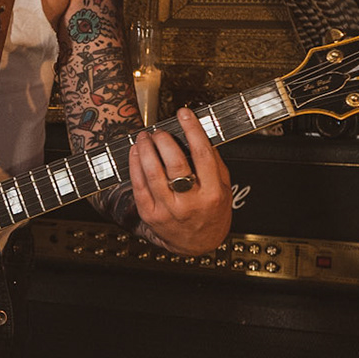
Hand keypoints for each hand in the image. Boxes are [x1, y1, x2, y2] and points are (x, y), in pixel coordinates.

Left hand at [128, 108, 232, 253]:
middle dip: (164, 141)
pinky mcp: (150, 214)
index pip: (203, 155)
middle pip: (175, 164)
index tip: (184, 113)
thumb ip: (213, 163)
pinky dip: (135, 165)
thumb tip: (197, 133)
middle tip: (160, 131)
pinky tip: (136, 152)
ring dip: (146, 150)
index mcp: (213, 193)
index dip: (193, 130)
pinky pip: (139, 186)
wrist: (197, 244)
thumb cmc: (210, 211)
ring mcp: (168, 210)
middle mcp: (191, 202)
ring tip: (145, 137)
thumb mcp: (223, 188)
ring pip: (153, 173)